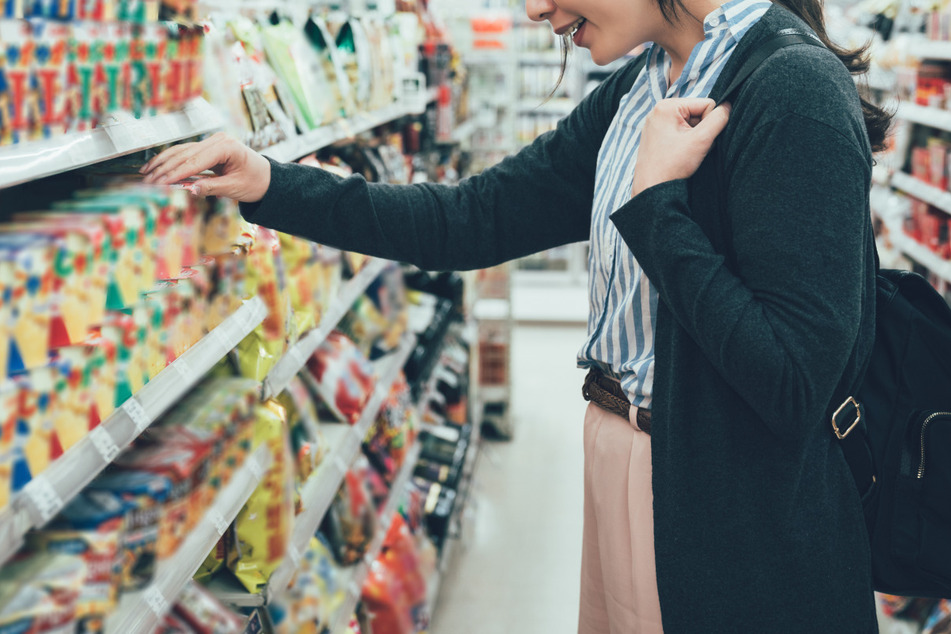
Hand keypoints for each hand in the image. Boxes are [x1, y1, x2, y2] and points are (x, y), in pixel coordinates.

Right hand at [140, 132, 270, 201]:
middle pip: (184, 154)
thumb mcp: (236, 188)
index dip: (175, 173)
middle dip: (164, 169)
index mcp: (227, 146)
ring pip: (181, 151)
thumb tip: (190, 189)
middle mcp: (218, 140)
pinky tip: (156, 168)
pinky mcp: (208, 148)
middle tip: (147, 182)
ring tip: (146, 174)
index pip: (195, 160)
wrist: (267, 178)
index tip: (159, 183)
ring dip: (162, 163)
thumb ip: (212, 188)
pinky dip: (170, 161)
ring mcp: (212, 142)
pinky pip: (185, 153)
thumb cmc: (256, 182)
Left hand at [631, 98, 730, 196]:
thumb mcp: (701, 140)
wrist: (651, 189)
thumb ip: (718, 119)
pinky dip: (685, 143)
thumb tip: (728, 105)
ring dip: (694, 139)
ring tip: (685, 154)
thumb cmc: (671, 166)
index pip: (706, 104)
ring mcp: (656, 124)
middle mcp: (658, 112)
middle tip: (692, 149)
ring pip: (690, 125)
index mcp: (666, 106)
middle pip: (697, 114)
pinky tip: (679, 155)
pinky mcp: (656, 136)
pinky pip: (680, 133)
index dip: (710, 123)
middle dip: (701, 131)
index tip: (699, 141)